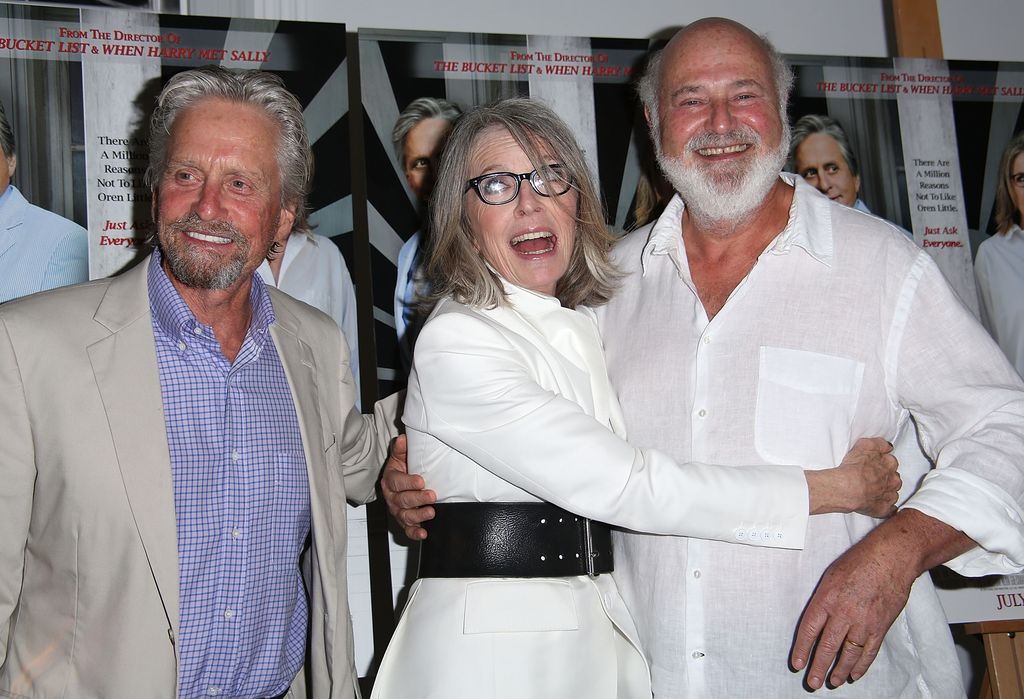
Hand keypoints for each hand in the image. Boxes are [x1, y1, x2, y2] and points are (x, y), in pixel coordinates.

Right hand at [380, 435, 435, 539]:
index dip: (408, 482)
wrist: (399, 482)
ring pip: (405, 516)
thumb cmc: (402, 469)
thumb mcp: (401, 457)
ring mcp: (398, 510)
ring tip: (431, 512)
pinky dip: (415, 533)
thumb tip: (403, 439)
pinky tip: (424, 532)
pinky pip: (408, 530)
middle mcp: (392, 497)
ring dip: (418, 516)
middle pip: (402, 500)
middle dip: (417, 498)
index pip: (397, 482)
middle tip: (431, 496)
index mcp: (390, 480)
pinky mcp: (405, 521)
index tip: (421, 481)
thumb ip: (402, 449)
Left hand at [790, 509, 971, 688]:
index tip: (797, 664)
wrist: (891, 558)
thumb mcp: (830, 577)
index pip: (809, 630)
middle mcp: (844, 613)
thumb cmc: (860, 562)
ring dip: (839, 670)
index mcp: (827, 599)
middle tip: (812, 683)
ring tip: (832, 681)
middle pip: (827, 646)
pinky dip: (861, 665)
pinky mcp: (881, 627)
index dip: (802, 649)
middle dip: (818, 667)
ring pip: (849, 653)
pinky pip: (869, 651)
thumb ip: (822, 600)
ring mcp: (864, 622)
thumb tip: (816, 621)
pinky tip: (854, 674)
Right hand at [807, 437, 900, 515]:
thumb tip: (888, 446)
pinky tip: (878, 504)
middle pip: (894, 478)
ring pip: (893, 493)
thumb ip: (879, 443)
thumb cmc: (853, 468)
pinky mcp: (884, 509)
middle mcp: (893, 480)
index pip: (891, 462)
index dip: (883, 463)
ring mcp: (889, 495)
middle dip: (886, 478)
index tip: (875, 465)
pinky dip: (886, 507)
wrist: (847, 488)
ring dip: (886, 492)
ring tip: (872, 491)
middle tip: (872, 478)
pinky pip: (890, 509)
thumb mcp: (864, 445)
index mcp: (889, 465)